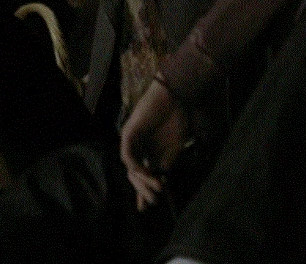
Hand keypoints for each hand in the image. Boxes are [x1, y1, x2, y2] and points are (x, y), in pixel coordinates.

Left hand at [119, 78, 187, 210]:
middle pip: (134, 174)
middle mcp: (138, 148)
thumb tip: (160, 184)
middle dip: (143, 189)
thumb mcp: (174, 150)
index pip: (142, 176)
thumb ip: (165, 166)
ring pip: (130, 167)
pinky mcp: (128, 132)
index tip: (147, 208)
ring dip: (142, 180)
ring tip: (156, 188)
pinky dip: (135, 166)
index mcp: (149, 152)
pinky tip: (146, 173)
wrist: (177, 97)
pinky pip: (127, 154)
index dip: (143, 192)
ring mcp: (132, 140)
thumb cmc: (178, 119)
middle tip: (153, 201)